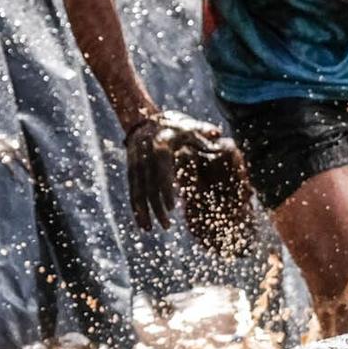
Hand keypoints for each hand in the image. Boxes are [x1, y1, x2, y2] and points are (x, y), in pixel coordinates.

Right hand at [125, 109, 254, 253]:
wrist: (144, 119)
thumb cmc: (174, 126)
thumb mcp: (189, 126)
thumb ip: (203, 130)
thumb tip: (217, 133)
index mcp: (160, 146)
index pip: (163, 170)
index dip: (166, 189)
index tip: (173, 207)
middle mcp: (145, 155)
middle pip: (149, 185)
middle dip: (156, 207)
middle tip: (167, 226)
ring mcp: (135, 163)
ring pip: (137, 190)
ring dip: (143, 211)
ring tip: (149, 229)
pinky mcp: (130, 169)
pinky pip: (132, 190)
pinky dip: (135, 207)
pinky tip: (140, 222)